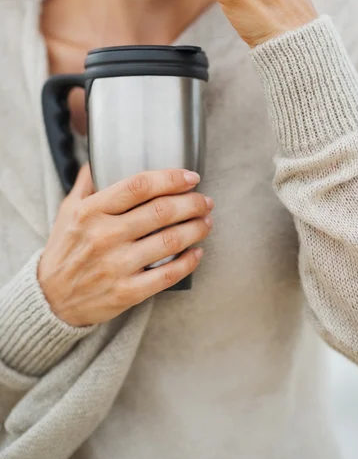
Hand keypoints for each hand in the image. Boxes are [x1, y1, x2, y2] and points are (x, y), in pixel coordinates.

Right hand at [38, 165, 213, 326]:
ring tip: (206, 221)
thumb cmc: (64, 250)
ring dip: (196, 228)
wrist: (50, 299)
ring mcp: (117, 265)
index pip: (139, 186)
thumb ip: (86, 184)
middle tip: (205, 200)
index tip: (190, 177)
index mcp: (91, 211)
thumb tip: (98, 159)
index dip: (170, 178)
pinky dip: (188, 262)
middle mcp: (105, 236)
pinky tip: (197, 252)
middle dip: (192, 203)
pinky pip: (167, 274)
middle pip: (161, 211)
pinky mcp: (127, 292)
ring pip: (170, 241)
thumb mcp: (68, 211)